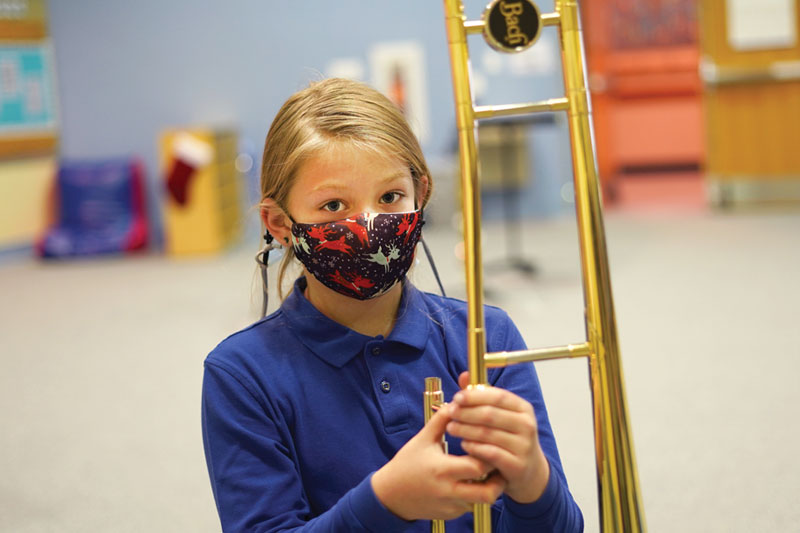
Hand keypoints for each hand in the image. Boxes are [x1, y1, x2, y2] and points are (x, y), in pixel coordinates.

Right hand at [371, 404, 505, 519]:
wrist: (391, 494)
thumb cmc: (407, 463)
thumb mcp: (423, 439)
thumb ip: (441, 420)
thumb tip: (457, 402)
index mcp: (442, 469)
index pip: (478, 467)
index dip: (489, 457)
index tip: (492, 446)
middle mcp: (448, 491)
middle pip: (488, 493)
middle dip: (498, 479)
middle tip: (499, 465)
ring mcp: (451, 506)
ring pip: (482, 502)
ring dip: (488, 489)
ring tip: (488, 474)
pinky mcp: (451, 515)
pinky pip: (471, 507)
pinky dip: (475, 496)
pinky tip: (472, 483)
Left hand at [445, 372, 549, 503]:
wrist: (528, 470)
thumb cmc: (509, 438)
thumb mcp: (501, 415)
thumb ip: (482, 396)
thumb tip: (464, 375)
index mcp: (523, 408)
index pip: (498, 396)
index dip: (475, 395)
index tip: (457, 397)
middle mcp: (527, 425)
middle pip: (490, 414)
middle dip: (466, 412)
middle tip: (450, 412)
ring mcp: (524, 446)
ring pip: (488, 434)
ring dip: (466, 430)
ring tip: (451, 428)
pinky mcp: (517, 465)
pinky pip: (491, 453)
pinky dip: (474, 447)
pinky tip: (464, 444)